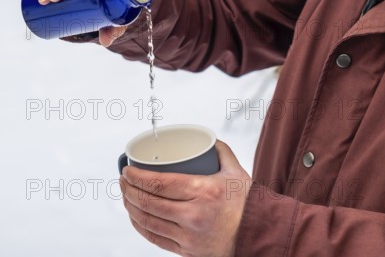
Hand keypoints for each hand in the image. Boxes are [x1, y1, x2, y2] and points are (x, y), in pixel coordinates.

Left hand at [120, 141, 250, 256]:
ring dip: (130, 207)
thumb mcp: (236, 172)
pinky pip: (155, 238)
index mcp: (203, 192)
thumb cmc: (248, 204)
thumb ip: (220, 151)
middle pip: (149, 202)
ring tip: (126, 195)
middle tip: (123, 180)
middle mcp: (194, 216)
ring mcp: (189, 236)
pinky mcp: (187, 250)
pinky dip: (140, 226)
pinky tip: (135, 216)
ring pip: (148, 221)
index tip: (127, 170)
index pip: (159, 183)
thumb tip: (206, 139)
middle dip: (128, 190)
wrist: (261, 236)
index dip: (137, 177)